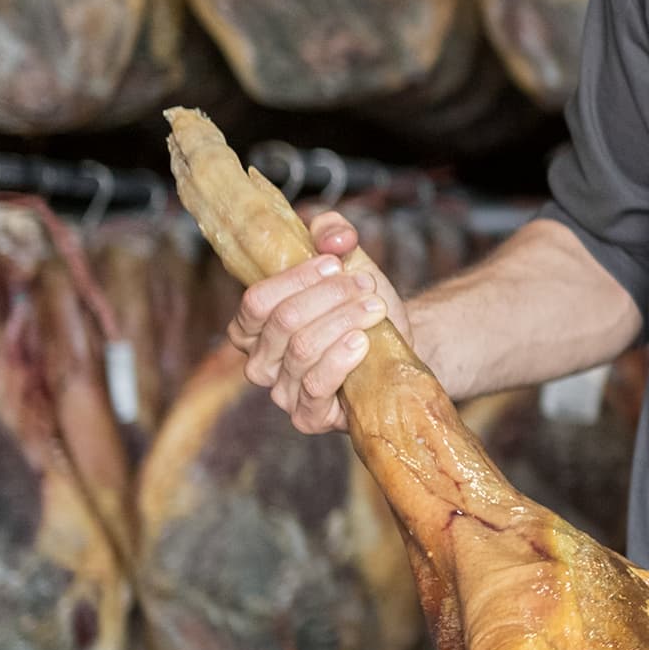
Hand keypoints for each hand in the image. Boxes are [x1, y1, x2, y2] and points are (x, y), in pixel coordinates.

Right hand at [228, 213, 399, 435]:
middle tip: (365, 285)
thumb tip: (333, 236)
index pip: (256, 300)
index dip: (298, 278)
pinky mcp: (309, 417)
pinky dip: (341, 360)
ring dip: (344, 321)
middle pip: (284, 321)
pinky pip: (316, 388)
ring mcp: (282, 393)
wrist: (396, 349)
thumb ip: (332, 232)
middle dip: (330, 297)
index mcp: (252, 326)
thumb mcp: (347, 260)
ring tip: (374, 308)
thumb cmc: (359, 306)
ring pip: (303, 350)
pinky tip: (362, 342)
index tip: (336, 263)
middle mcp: (259, 362)